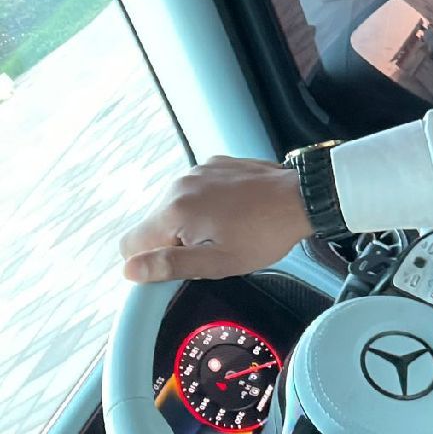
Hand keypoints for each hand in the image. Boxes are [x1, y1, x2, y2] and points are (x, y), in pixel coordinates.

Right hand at [120, 156, 309, 282]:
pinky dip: (203, 203)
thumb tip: (130, 270)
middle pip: (152, 224)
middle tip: (210, 249)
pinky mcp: (213, 163)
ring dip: (189, 222)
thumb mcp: (218, 262)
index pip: (130, 244)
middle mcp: (179, 184)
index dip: (150, 262)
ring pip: (173, 207)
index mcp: (175, 210)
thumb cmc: (264, 233)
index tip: (178, 265)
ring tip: (225, 230)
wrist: (300, 198)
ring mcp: (197, 170)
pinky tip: (231, 211)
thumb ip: (170, 266)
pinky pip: (193, 189)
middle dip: (173, 241)